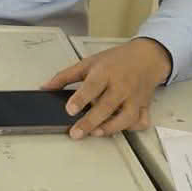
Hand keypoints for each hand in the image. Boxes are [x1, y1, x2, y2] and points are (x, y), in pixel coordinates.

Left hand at [40, 38, 171, 139]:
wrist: (146, 57)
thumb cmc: (115, 60)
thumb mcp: (87, 63)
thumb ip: (65, 76)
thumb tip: (45, 88)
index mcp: (105, 72)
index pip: (92, 86)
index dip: (81, 99)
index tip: (69, 110)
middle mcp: (121, 86)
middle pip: (107, 106)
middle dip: (90, 122)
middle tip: (75, 133)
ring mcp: (135, 98)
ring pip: (126, 117)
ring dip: (111, 128)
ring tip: (94, 133)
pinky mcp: (145, 106)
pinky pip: (141, 121)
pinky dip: (132, 128)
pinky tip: (118, 128)